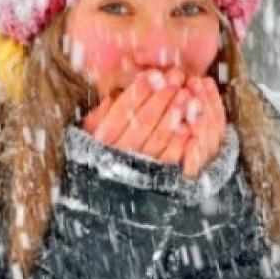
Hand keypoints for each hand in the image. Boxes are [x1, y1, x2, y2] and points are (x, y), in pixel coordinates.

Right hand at [82, 70, 226, 178]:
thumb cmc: (99, 158)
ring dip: (173, 115)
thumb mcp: (91, 137)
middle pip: (142, 122)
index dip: (138, 92)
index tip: (153, 74)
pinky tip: (188, 127)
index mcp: (100, 140)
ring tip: (186, 95)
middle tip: (176, 77)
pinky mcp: (153, 183)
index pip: (121, 111)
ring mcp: (136, 170)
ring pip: (156, 140)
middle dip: (160, 97)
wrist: (101, 204)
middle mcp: (116, 155)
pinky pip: (167, 162)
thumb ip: (100, 117)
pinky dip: (178, 144)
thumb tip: (112, 96)